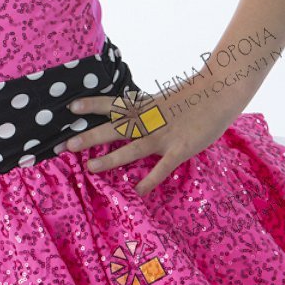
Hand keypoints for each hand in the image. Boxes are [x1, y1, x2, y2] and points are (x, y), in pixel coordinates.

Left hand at [64, 84, 239, 197]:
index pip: (113, 103)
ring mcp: (163, 135)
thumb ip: (145, 108)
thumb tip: (127, 113)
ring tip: (90, 167)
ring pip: (131, 149)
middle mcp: (149, 119)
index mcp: (145, 105)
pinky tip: (138, 191)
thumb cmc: (192, 95)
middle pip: (113, 128)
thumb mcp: (162, 98)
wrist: (219, 92)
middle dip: (89, 137)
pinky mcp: (180, 149)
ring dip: (110, 159)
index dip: (91, 104)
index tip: (70, 107)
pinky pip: (162, 168)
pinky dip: (150, 180)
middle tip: (65, 145)